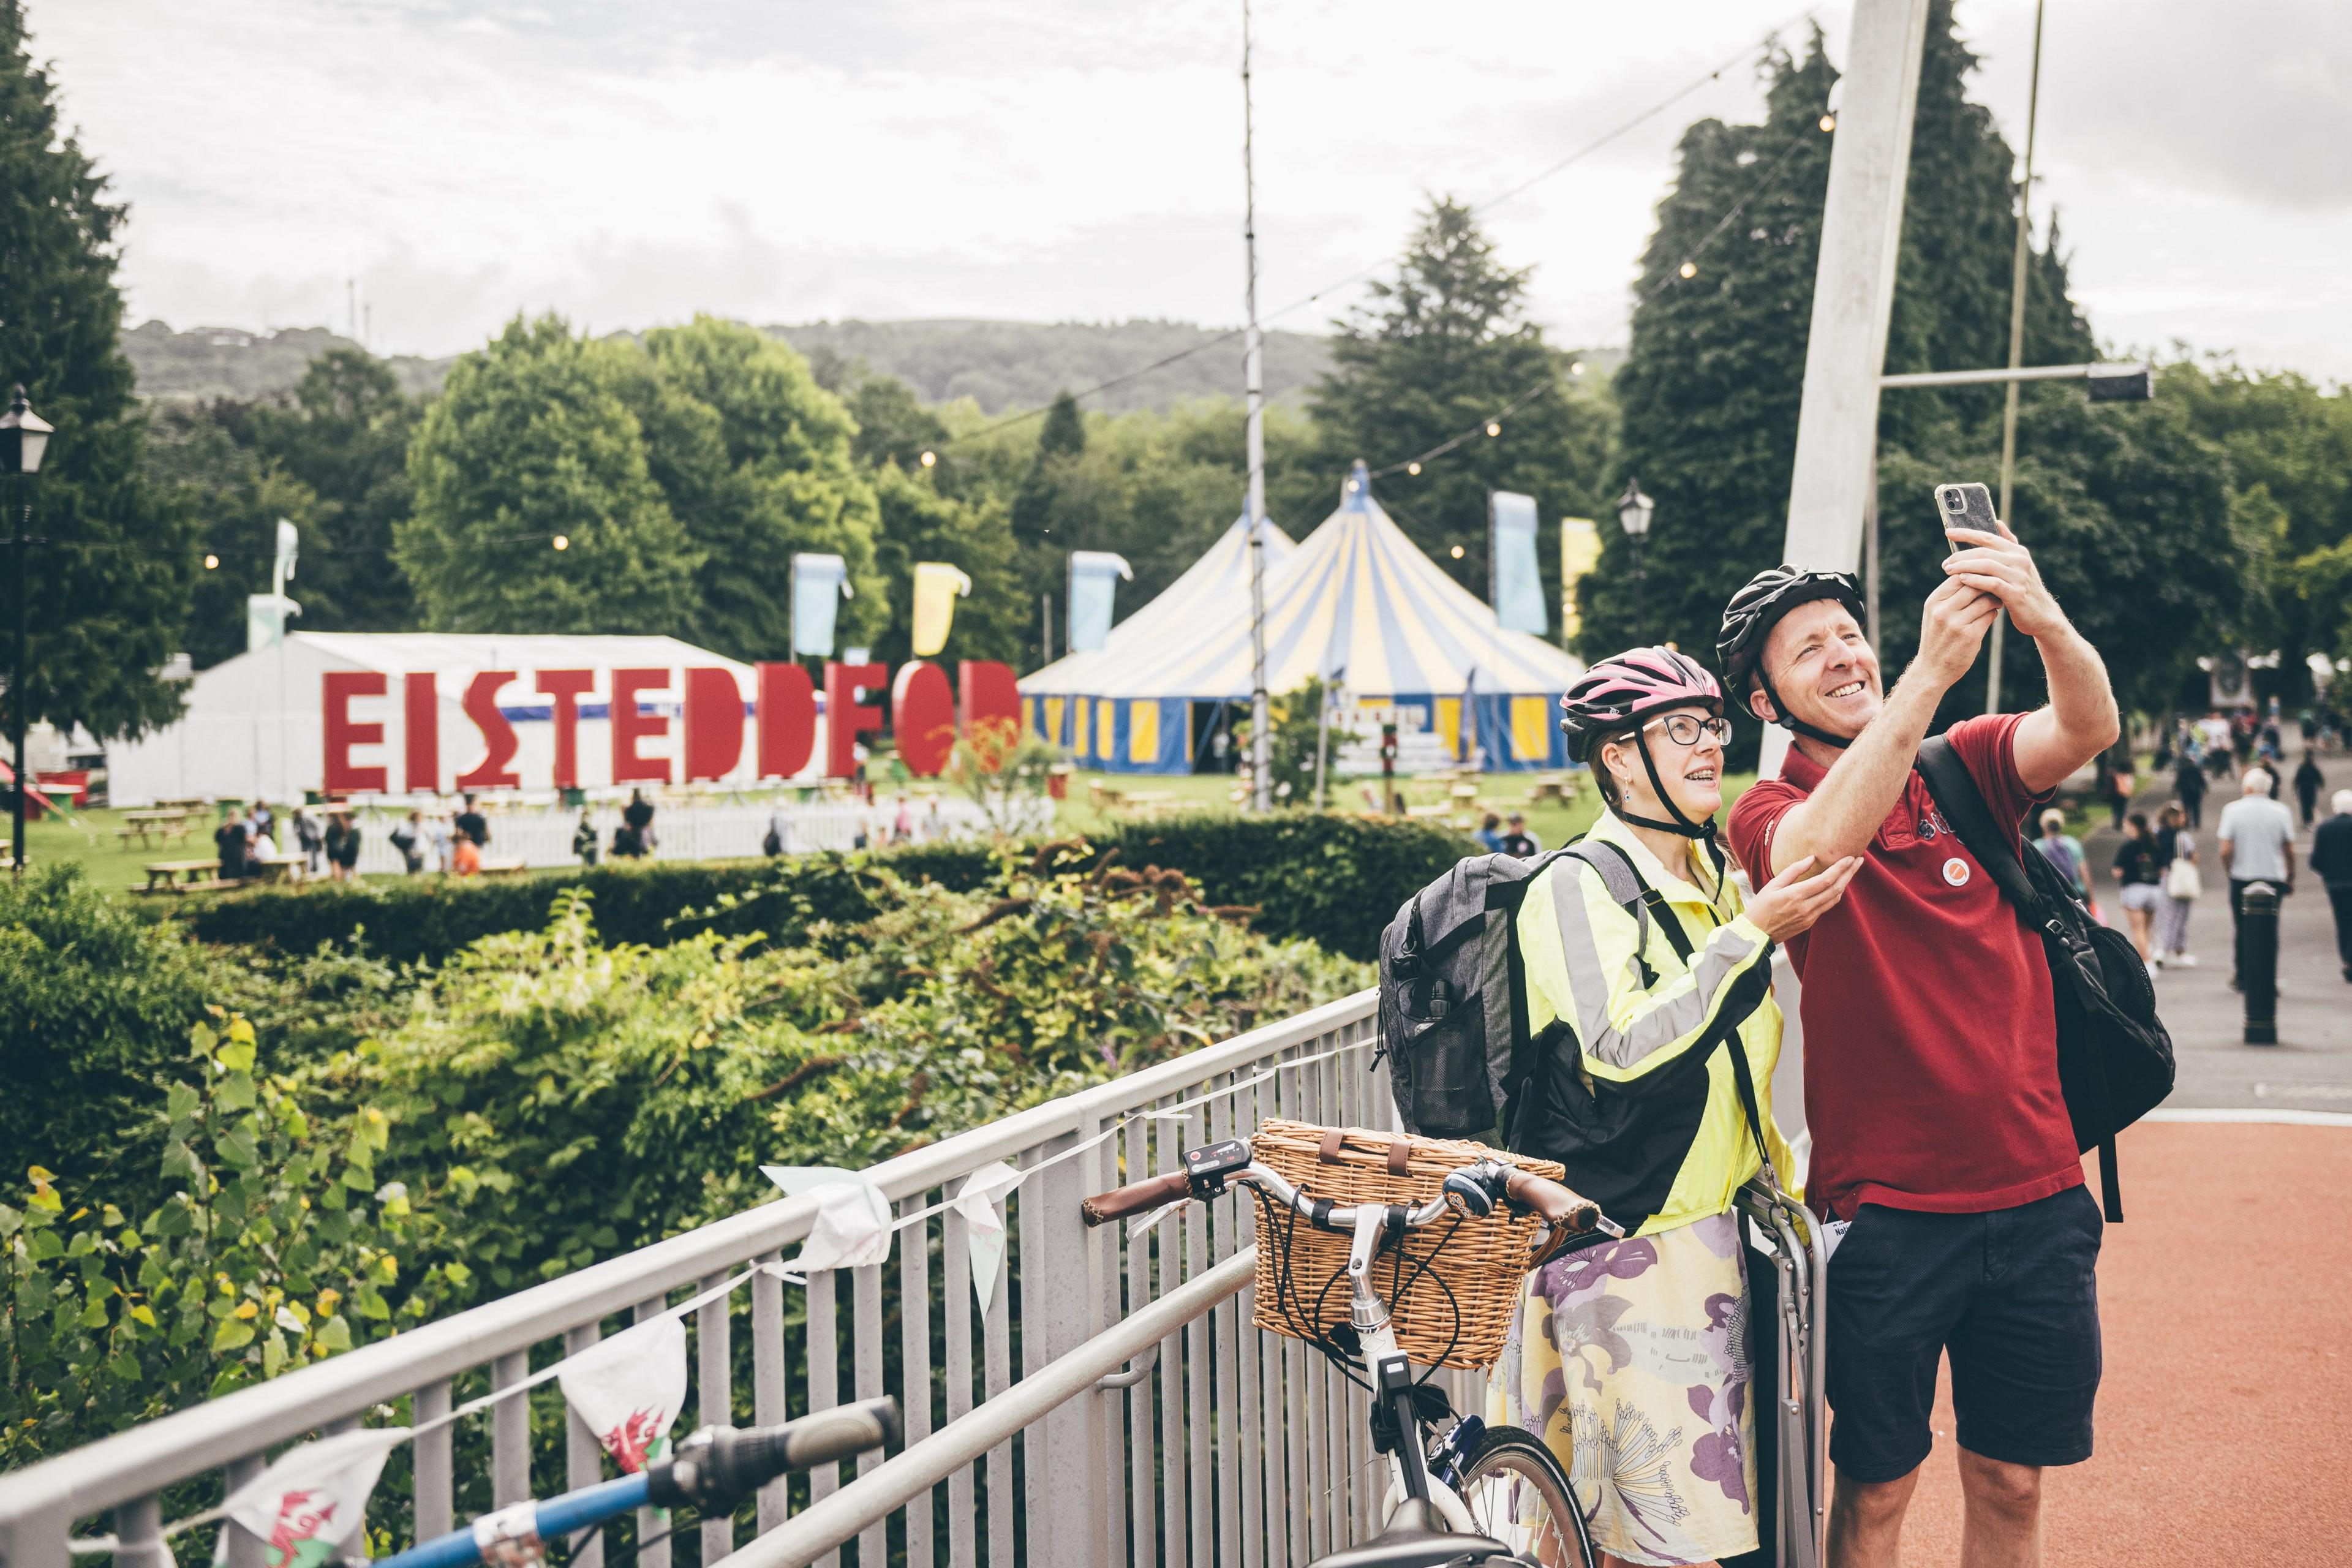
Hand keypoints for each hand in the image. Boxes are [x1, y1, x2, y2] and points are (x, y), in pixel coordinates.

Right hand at [1743, 853, 1864, 941]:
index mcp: (1796, 895)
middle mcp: (1806, 907)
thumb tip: (1811, 858)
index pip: (1826, 880)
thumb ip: (1793, 871)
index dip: (1840, 868)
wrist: (1756, 934)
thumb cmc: (1760, 907)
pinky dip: (1834, 894)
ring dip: (1845, 884)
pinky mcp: (1809, 923)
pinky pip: (1826, 906)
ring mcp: (1810, 917)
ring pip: (1834, 899)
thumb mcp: (1772, 885)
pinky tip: (1836, 886)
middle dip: (1849, 874)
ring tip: (1850, 872)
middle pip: (1836, 889)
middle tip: (1859, 861)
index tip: (1850, 858)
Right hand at [1913, 577, 1999, 688]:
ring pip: (1985, 600)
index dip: (1975, 574)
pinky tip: (1991, 615)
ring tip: (1995, 602)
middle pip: (1973, 585)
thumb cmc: (1937, 638)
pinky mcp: (1969, 636)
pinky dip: (1993, 613)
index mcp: (1933, 602)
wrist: (1932, 670)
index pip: (1959, 576)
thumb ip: (1950, 595)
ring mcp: (1956, 624)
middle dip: (1987, 585)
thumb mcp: (1935, 613)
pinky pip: (1990, 616)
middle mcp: (1942, 611)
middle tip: (1996, 587)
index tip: (1984, 577)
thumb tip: (1975, 573)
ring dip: (1994, 600)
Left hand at [1943, 516, 2065, 637]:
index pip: (1988, 537)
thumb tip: (1998, 523)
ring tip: (1948, 570)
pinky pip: (1992, 583)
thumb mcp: (2018, 565)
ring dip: (1964, 566)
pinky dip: (1975, 580)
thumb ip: (2008, 545)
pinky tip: (1962, 580)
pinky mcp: (2016, 593)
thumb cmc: (2024, 589)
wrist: (2042, 615)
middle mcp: (2020, 560)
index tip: (1948, 532)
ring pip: (1986, 565)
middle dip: (1961, 555)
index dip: (1967, 533)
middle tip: (1945, 562)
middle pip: (1984, 552)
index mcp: (2017, 552)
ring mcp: (2019, 576)